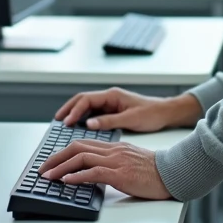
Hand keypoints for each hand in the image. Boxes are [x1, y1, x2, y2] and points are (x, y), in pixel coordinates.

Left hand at [38, 139, 171, 200]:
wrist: (173, 172)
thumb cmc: (154, 171)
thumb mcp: (130, 162)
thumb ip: (113, 162)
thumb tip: (95, 173)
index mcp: (114, 146)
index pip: (83, 144)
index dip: (64, 152)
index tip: (51, 162)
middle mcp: (112, 150)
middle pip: (77, 147)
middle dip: (56, 158)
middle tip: (43, 169)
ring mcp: (116, 160)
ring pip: (81, 157)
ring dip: (61, 167)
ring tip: (48, 176)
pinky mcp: (120, 173)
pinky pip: (93, 172)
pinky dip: (76, 176)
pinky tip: (66, 181)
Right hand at [55, 87, 201, 131]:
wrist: (165, 113)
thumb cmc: (151, 113)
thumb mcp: (130, 119)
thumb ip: (109, 121)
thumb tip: (89, 124)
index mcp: (112, 95)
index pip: (86, 99)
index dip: (74, 110)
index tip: (66, 122)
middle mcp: (109, 97)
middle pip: (82, 100)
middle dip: (69, 109)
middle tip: (57, 121)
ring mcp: (110, 103)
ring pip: (86, 106)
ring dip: (74, 113)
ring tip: (63, 124)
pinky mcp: (112, 111)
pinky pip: (93, 113)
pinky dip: (83, 118)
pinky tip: (78, 127)